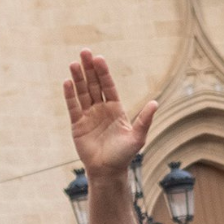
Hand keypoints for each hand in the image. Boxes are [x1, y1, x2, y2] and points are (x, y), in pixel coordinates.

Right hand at [65, 50, 156, 173]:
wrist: (107, 172)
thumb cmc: (124, 155)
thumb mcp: (137, 137)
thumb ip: (144, 120)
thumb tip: (155, 103)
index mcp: (115, 109)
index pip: (108, 86)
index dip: (103, 72)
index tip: (99, 58)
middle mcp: (101, 109)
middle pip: (93, 84)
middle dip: (89, 68)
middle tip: (84, 51)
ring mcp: (88, 116)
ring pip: (82, 92)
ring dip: (78, 78)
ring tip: (74, 63)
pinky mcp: (77, 125)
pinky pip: (73, 107)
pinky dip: (70, 95)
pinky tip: (67, 82)